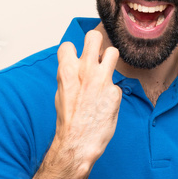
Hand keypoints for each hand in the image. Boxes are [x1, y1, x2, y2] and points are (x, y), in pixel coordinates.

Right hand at [52, 30, 121, 173]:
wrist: (78, 141)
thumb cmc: (68, 119)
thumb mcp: (61, 92)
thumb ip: (69, 74)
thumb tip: (74, 64)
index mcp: (67, 70)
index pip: (69, 44)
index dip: (73, 52)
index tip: (75, 60)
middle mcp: (85, 70)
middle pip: (94, 36)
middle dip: (96, 43)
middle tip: (96, 55)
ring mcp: (102, 80)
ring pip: (113, 52)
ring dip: (109, 60)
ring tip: (104, 73)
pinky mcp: (115, 91)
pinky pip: (116, 83)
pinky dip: (112, 91)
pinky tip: (106, 102)